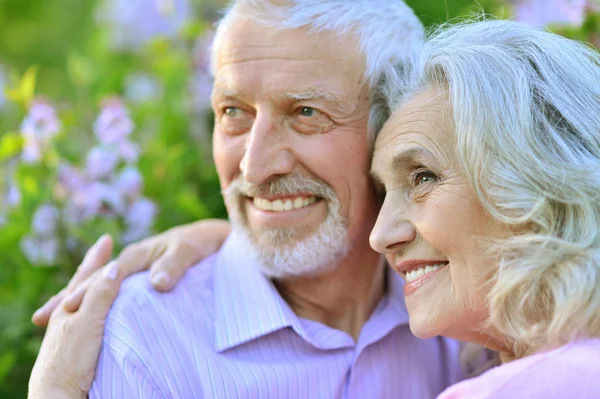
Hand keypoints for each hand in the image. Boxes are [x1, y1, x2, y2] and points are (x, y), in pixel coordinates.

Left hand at [28, 236, 121, 398]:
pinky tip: (104, 313)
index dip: (98, 257)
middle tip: (103, 250)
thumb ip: (100, 296)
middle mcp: (68, 316)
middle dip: (94, 268)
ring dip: (96, 287)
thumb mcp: (88, 323)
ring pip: (86, 302)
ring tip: (104, 278)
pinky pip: (92, 318)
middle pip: (83, 285)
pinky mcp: (79, 347)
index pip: (86, 275)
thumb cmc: (71, 359)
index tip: (107, 239)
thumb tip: (114, 267)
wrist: (58, 395)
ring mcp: (72, 332)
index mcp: (70, 306)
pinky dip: (99, 307)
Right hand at [31, 219, 230, 326]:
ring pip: (99, 286)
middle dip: (70, 296)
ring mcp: (133, 270)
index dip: (89, 291)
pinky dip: (96, 300)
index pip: (107, 276)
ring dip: (77, 299)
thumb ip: (174, 265)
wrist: (211, 239)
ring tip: (51, 317)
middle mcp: (131, 261)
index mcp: (138, 255)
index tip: (71, 306)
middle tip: (44, 317)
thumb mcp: (189, 251)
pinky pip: (112, 290)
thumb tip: (156, 283)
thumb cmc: (200, 243)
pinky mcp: (139, 278)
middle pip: (95, 281)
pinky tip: (87, 313)